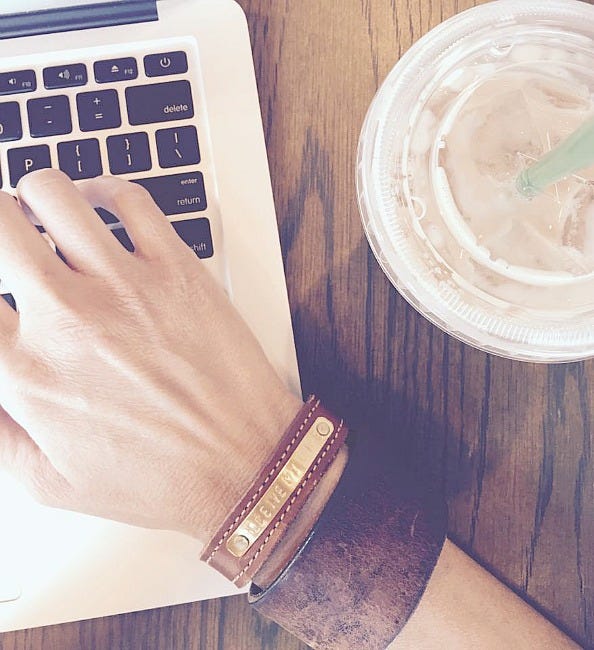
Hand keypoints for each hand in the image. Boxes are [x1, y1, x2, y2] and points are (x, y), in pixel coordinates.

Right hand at [0, 169, 301, 542]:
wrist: (243, 465)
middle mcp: (66, 317)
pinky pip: (128, 197)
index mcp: (26, 372)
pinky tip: (100, 206)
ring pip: (50, 192)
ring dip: (36, 196)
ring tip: (45, 215)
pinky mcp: (176, 267)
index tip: (0, 294)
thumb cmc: (160, 479)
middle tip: (6, 236)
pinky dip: (104, 190)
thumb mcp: (51, 482)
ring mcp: (123, 284)